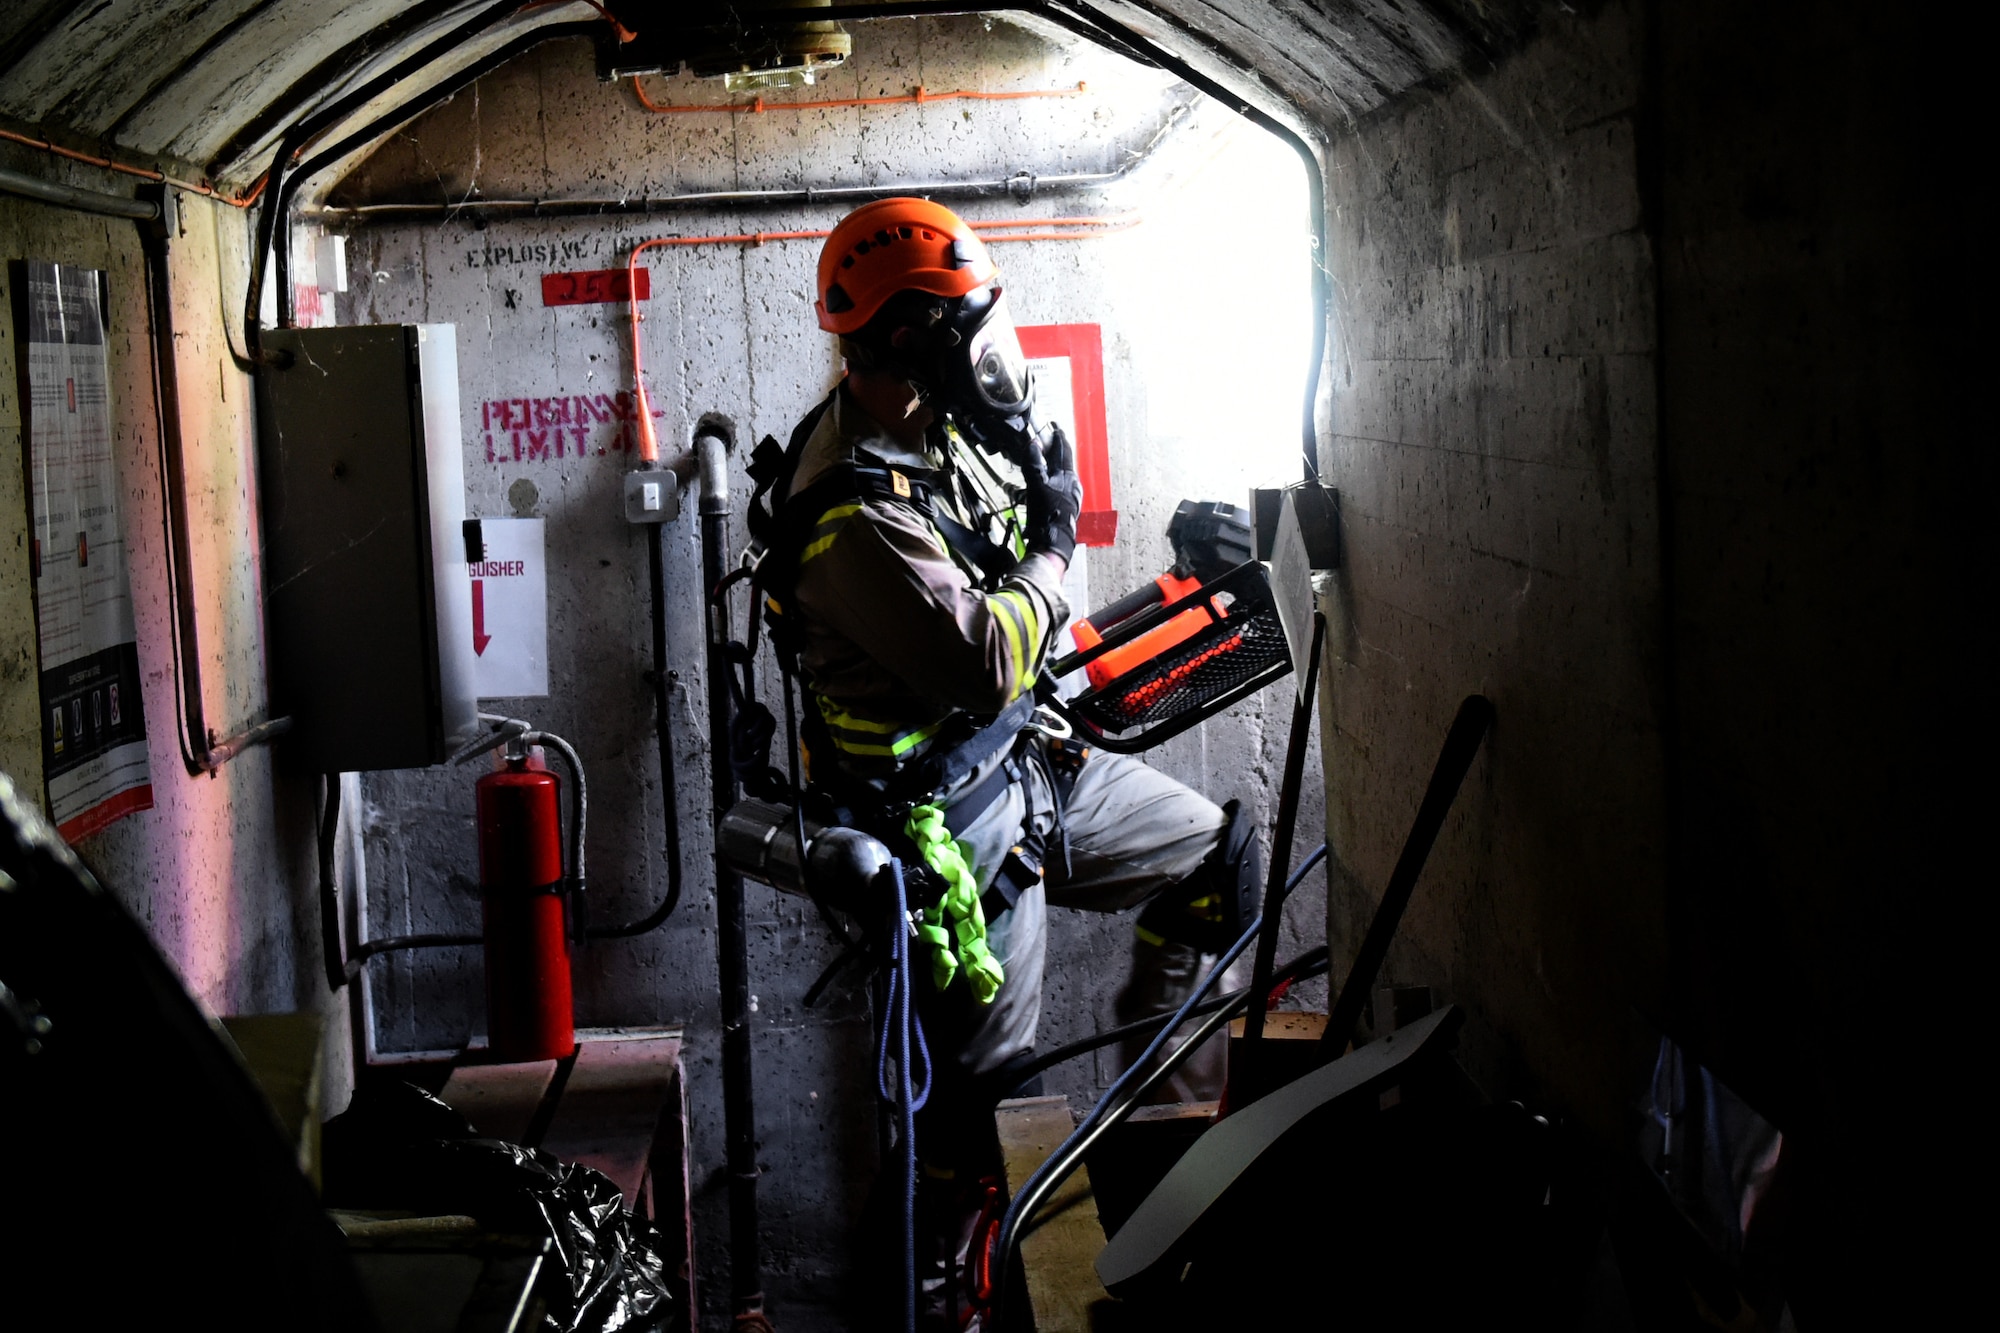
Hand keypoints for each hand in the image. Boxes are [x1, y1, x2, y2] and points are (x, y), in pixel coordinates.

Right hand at [1024, 423, 1081, 563]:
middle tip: (1047, 442)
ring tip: (1044, 461)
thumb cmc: (1046, 514)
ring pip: (1063, 475)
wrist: (1053, 541)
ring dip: (1054, 466)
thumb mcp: (1036, 485)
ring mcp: (1072, 497)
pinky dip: (1053, 480)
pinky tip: (1047, 485)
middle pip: (1065, 462)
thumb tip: (1034, 444)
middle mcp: (1074, 484)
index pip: (1064, 450)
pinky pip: (1061, 487)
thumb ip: (1034, 464)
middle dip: (1056, 451)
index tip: (1054, 427)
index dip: (1058, 437)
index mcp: (1068, 476)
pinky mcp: (1068, 507)